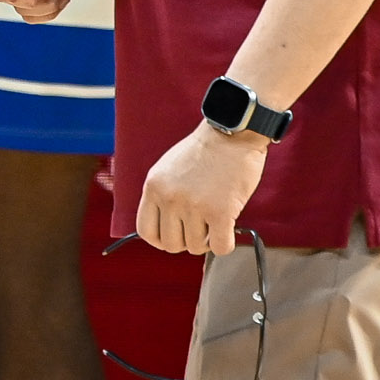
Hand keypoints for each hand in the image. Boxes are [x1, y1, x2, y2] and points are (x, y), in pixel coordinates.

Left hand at [137, 123, 266, 254]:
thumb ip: (162, 194)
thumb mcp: (168, 168)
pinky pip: (220, 248)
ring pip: (196, 247)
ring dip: (208, 239)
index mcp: (154, 186)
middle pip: (171, 244)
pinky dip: (225, 244)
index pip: (146, 231)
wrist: (233, 132)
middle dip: (187, 240)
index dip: (161, 239)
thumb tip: (166, 225)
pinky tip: (229, 229)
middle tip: (200, 227)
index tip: (174, 235)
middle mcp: (170, 198)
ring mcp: (194, 206)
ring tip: (215, 221)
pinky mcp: (221, 212)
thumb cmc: (206, 149)